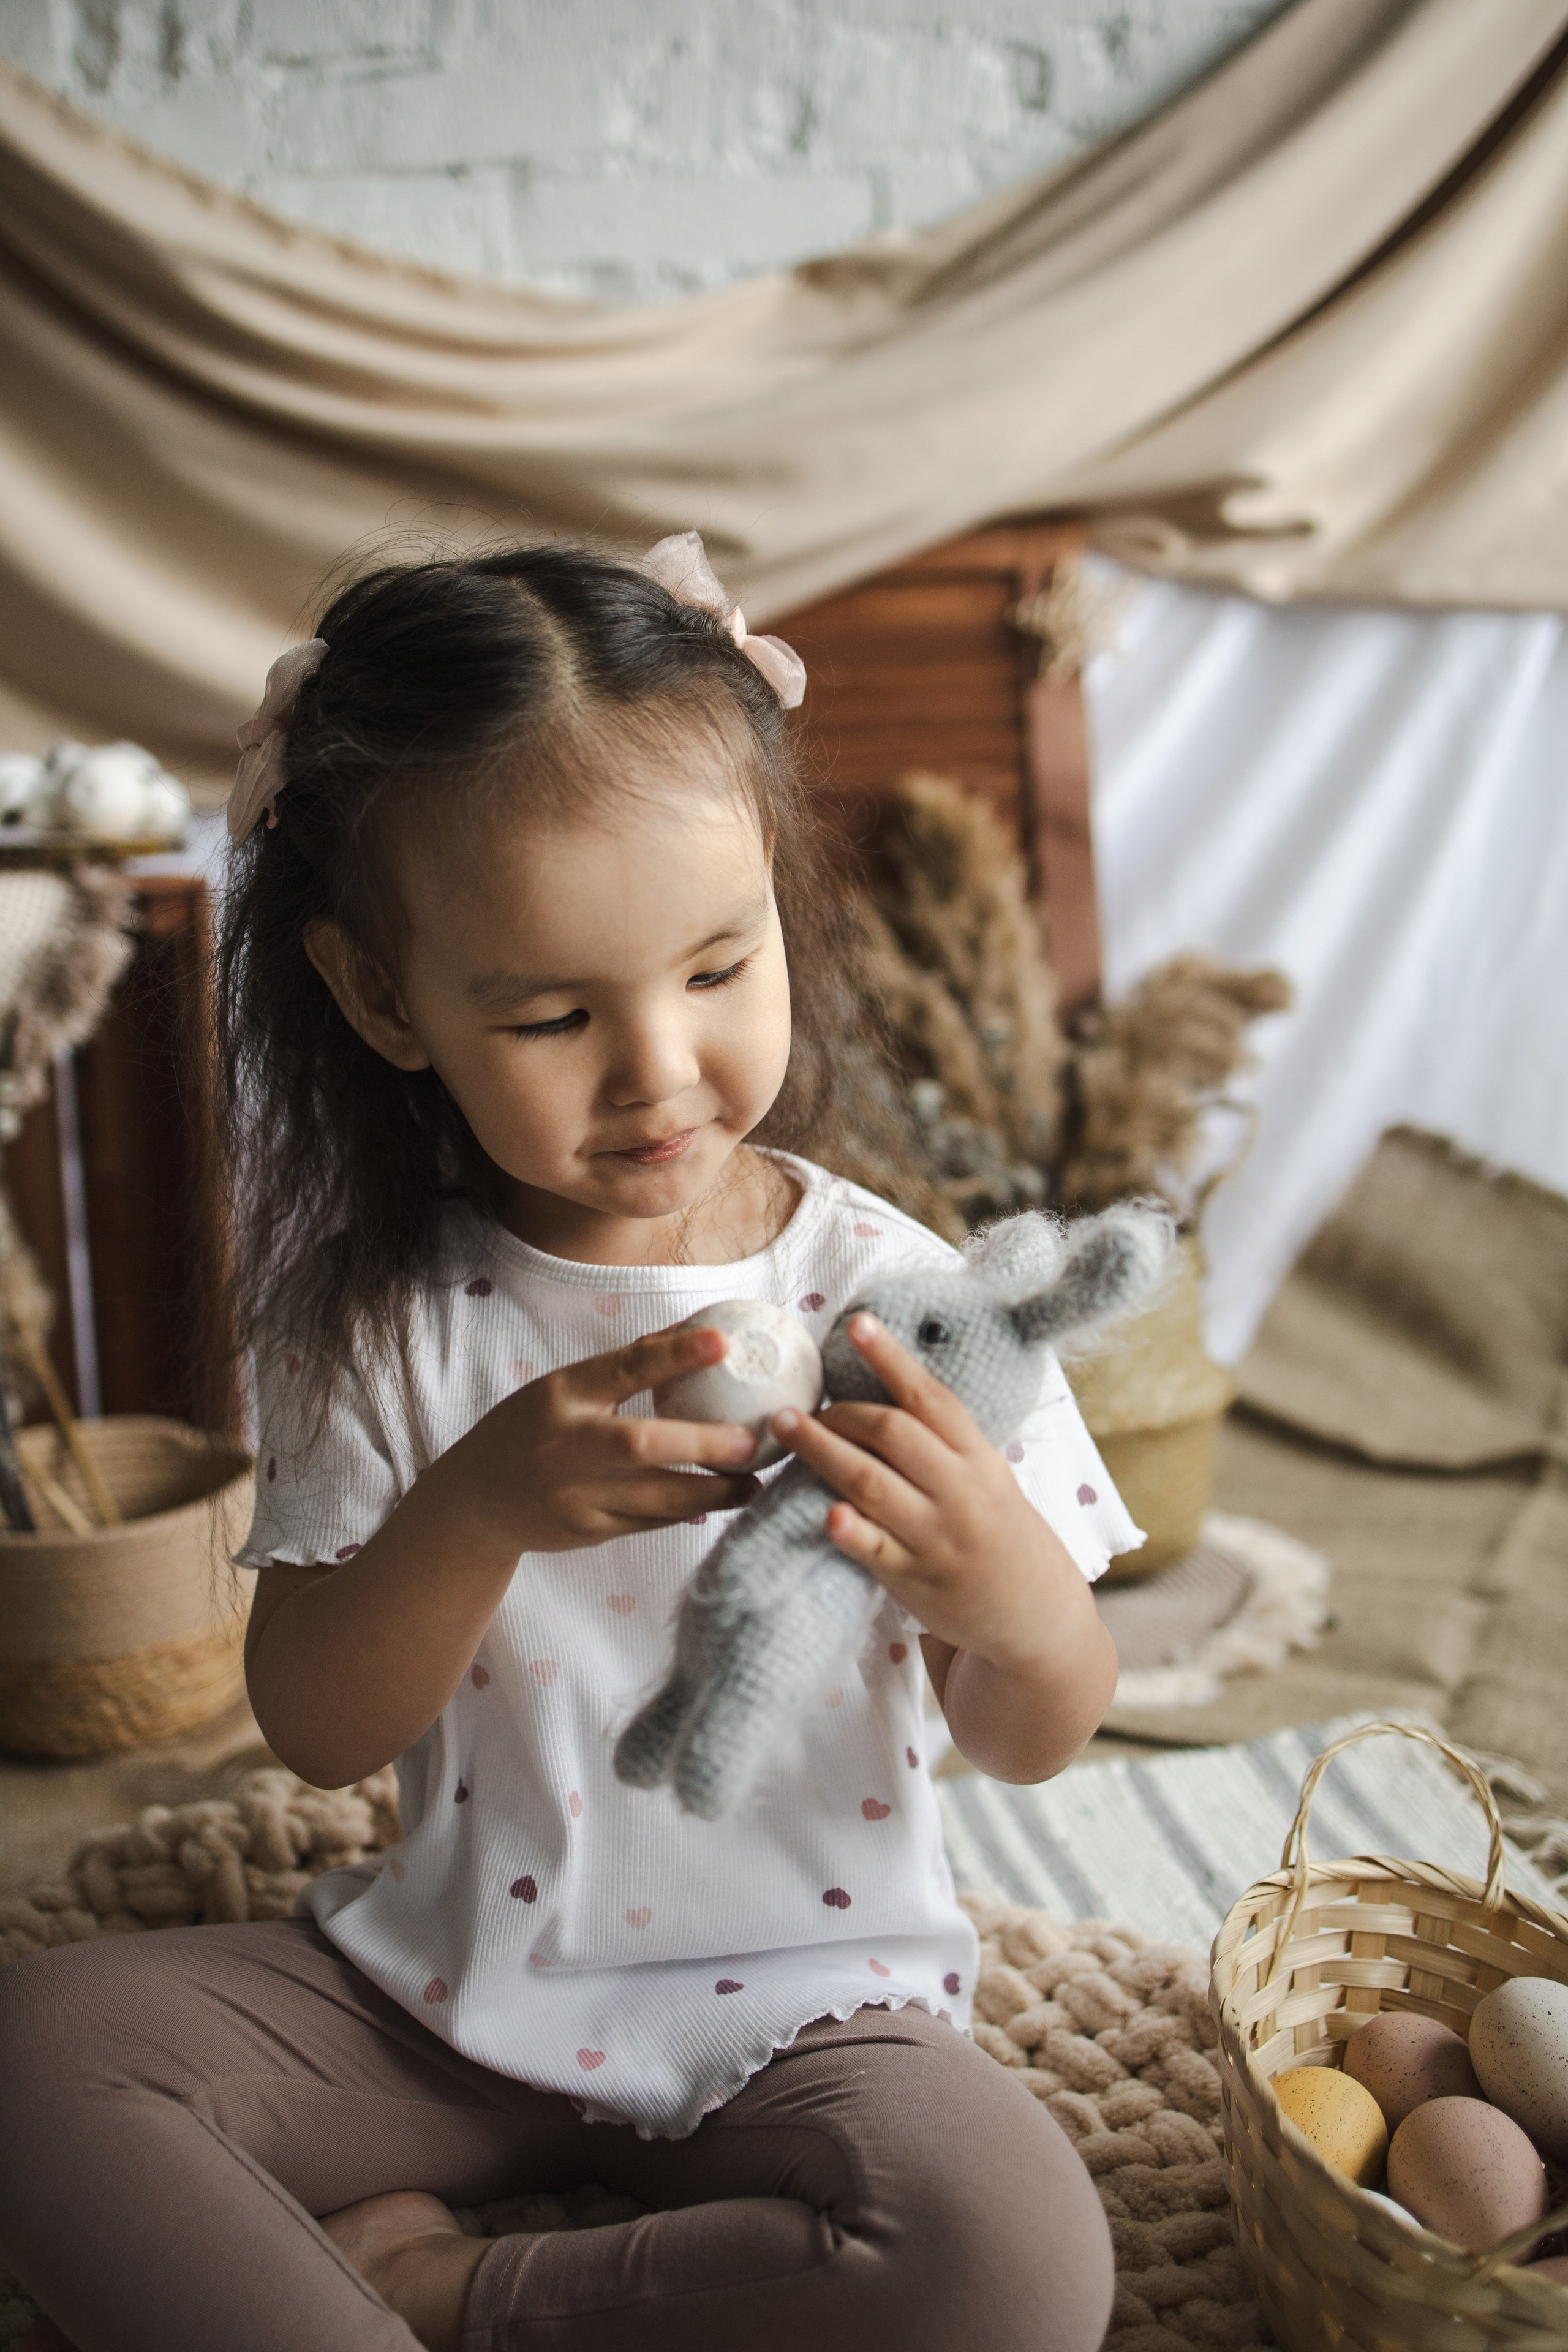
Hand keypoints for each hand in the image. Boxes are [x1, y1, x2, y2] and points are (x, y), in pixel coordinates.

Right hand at [469, 1323, 760, 1552]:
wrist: (477, 1500)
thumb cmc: (533, 1428)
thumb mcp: (566, 1387)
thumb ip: (627, 1363)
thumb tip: (694, 1330)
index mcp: (564, 1394)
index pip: (624, 1368)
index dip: (675, 1354)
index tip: (723, 1342)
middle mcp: (568, 1444)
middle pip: (642, 1444)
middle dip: (703, 1444)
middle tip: (751, 1441)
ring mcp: (575, 1495)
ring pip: (656, 1498)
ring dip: (712, 1492)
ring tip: (754, 1482)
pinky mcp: (587, 1532)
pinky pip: (649, 1523)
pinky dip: (686, 1513)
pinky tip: (720, 1501)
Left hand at [769, 1313, 1117, 1780]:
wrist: (1031, 1609)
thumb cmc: (995, 1528)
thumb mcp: (985, 1475)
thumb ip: (940, 1440)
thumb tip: (882, 1384)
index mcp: (977, 1457)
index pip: (931, 1397)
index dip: (892, 1358)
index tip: (858, 1324)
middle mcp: (960, 1491)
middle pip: (894, 1434)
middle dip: (840, 1411)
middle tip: (796, 1405)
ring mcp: (936, 1536)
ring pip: (873, 1484)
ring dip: (822, 1451)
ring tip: (784, 1428)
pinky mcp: (915, 1580)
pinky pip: (876, 1550)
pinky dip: (851, 1530)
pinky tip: (826, 1514)